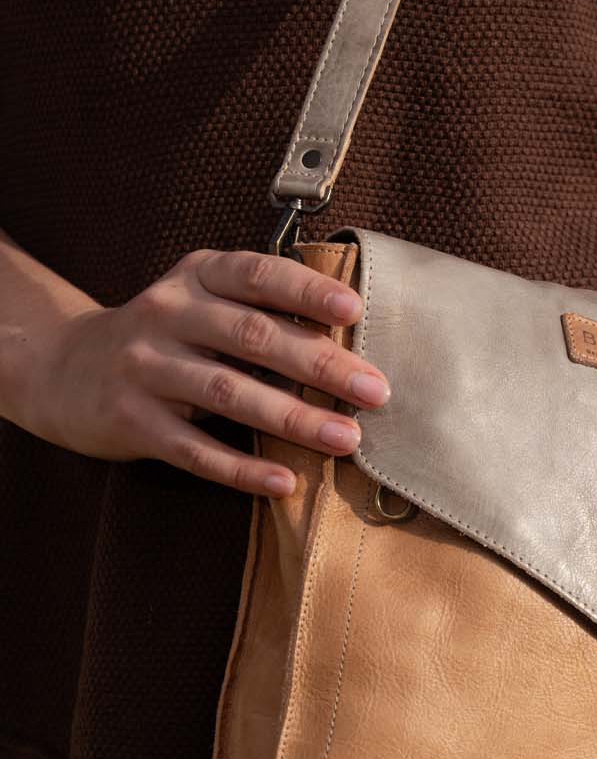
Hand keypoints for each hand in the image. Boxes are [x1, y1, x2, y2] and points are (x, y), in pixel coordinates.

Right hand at [26, 247, 388, 496]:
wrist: (59, 368)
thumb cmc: (164, 337)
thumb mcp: (200, 301)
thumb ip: (260, 309)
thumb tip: (352, 344)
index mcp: (196, 277)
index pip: (257, 275)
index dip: (307, 291)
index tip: (355, 311)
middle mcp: (167, 314)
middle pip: (252, 336)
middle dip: (321, 366)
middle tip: (375, 392)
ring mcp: (144, 367)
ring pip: (228, 394)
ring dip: (293, 419)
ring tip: (346, 439)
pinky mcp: (130, 421)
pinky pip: (193, 449)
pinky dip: (241, 469)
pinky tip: (283, 483)